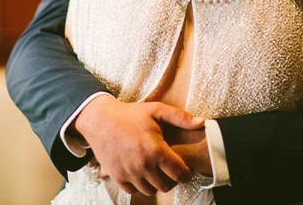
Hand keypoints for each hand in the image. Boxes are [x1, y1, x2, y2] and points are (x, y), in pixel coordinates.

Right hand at [72, 96, 204, 195]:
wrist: (100, 120)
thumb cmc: (130, 114)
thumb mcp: (156, 110)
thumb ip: (181, 118)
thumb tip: (202, 122)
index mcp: (156, 150)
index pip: (180, 174)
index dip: (187, 173)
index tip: (185, 168)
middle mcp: (143, 166)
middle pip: (167, 185)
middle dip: (173, 179)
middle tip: (171, 168)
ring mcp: (129, 174)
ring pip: (151, 190)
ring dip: (156, 183)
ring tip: (156, 170)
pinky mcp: (117, 177)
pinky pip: (134, 191)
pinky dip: (139, 185)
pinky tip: (141, 172)